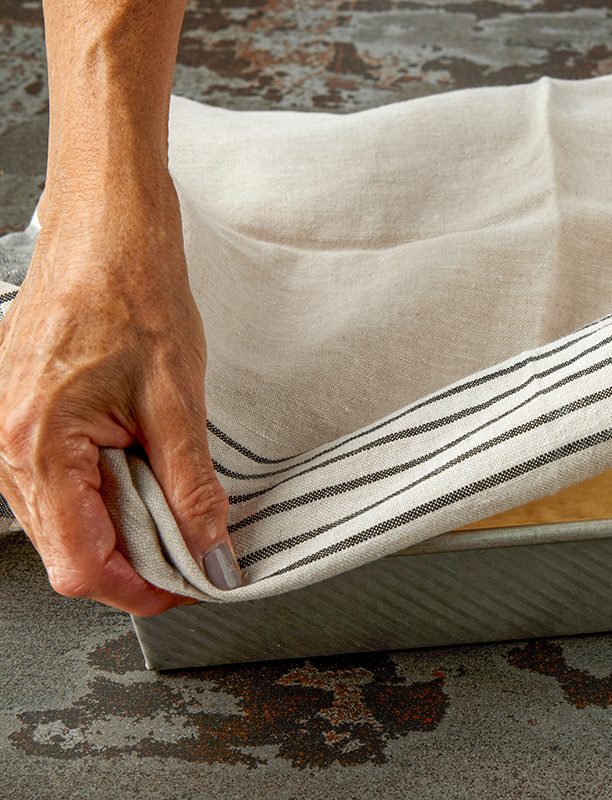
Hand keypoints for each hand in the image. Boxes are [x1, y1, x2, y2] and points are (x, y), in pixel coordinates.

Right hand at [0, 168, 240, 615]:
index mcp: (36, 446)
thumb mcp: (179, 401)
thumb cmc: (134, 292)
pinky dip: (109, 492)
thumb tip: (212, 551)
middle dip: (137, 562)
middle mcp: (7, 446)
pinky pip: (61, 481)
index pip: (81, 566)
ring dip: (125, 527)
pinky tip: (148, 474)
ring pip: (66, 519)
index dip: (141, 590)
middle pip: (70, 550)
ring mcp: (8, 432)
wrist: (105, 225)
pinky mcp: (24, 417)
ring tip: (180, 506)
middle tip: (199, 549)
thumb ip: (192, 488)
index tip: (191, 585)